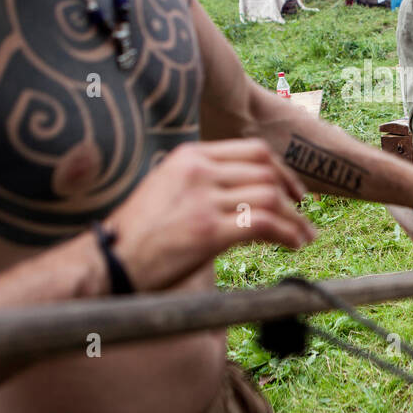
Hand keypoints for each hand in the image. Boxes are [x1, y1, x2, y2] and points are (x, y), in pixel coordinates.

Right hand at [106, 139, 316, 291]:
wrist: (108, 261)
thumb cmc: (137, 234)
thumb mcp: (168, 189)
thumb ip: (203, 183)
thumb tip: (244, 196)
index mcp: (190, 156)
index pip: (253, 151)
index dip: (282, 170)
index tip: (294, 192)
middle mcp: (198, 170)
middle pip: (267, 171)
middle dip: (293, 195)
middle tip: (304, 216)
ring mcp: (203, 199)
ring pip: (271, 197)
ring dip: (295, 219)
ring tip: (304, 236)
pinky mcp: (207, 230)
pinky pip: (264, 224)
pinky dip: (287, 233)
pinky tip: (293, 244)